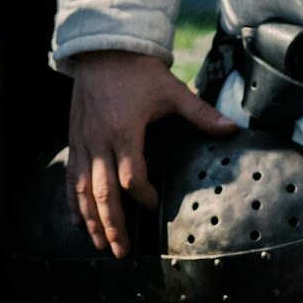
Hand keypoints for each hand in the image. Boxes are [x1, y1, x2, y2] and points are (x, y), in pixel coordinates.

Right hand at [65, 50, 236, 257]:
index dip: (142, 193)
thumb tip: (232, 129)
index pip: (131, 175)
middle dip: (112, 224)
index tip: (153, 201)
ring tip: (99, 245)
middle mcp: (100, 140)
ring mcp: (84, 142)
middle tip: (120, 252)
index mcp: (126, 130)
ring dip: (90, 220)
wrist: (105, 51)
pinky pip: (70, 177)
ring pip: (83, 190)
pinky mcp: (75, 140)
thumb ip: (200, 113)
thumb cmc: (140, 72)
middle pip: (103, 192)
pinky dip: (71, 201)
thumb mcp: (172, 90)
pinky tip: (76, 220)